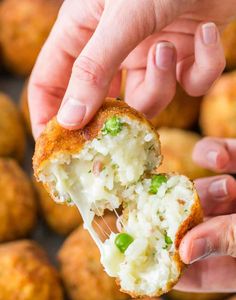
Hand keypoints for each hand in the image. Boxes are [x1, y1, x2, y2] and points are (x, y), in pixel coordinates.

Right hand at [28, 0, 234, 137]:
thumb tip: (69, 120)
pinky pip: (190, 83)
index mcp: (83, 33)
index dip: (48, 117)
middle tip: (118, 134)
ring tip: (169, 49)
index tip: (55, 150)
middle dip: (112, 120)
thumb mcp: (120, 17)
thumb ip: (94, 70)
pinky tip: (204, 34)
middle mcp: (114, 50)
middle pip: (101, 102)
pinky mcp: (185, 59)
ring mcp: (150, 55)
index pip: (51, 82)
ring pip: (148, 100)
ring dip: (162, 83)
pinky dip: (202, 66)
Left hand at [177, 137, 235, 291]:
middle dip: (176, 218)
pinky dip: (213, 153)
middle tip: (163, 210)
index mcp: (235, 265)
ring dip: (202, 189)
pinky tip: (218, 157)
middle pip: (192, 226)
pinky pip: (222, 157)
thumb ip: (230, 240)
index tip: (138, 249)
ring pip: (203, 191)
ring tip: (225, 189)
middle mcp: (233, 230)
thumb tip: (183, 250)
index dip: (165, 263)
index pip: (193, 272)